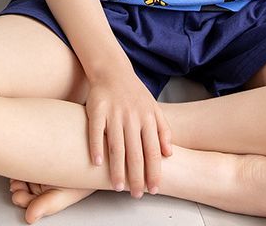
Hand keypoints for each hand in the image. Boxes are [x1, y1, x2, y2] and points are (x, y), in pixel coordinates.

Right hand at [84, 67, 172, 198]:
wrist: (113, 71)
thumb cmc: (134, 94)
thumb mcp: (154, 108)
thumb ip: (163, 130)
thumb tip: (169, 154)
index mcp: (148, 117)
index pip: (153, 150)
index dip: (154, 171)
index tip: (154, 189)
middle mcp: (132, 116)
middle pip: (135, 152)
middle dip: (137, 177)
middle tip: (136, 194)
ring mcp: (114, 113)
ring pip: (116, 146)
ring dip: (117, 169)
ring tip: (118, 187)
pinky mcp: (97, 109)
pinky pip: (96, 131)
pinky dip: (96, 147)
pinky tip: (96, 163)